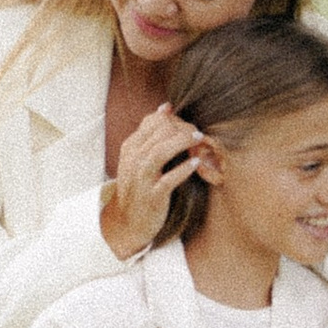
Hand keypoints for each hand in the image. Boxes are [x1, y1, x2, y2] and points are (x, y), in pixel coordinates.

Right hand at [101, 103, 201, 257]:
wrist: (128, 221)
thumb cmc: (138, 185)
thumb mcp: (138, 157)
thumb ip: (150, 133)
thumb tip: (166, 107)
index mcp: (130, 147)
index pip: (152, 122)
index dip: (174, 119)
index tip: (187, 126)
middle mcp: (133, 160)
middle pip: (159, 133)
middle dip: (182, 129)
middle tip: (197, 133)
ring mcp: (141, 178)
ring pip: (161, 151)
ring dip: (183, 142)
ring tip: (199, 139)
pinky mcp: (153, 196)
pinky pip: (169, 179)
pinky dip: (184, 169)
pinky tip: (196, 162)